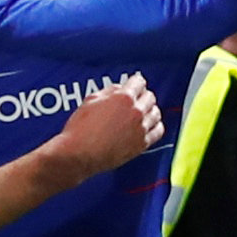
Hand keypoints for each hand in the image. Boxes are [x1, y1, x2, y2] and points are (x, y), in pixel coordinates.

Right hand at [45, 72, 162, 185]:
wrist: (79, 154)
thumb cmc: (80, 129)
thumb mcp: (91, 100)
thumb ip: (109, 91)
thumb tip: (119, 89)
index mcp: (123, 98)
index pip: (139, 82)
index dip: (135, 82)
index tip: (135, 84)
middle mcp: (136, 112)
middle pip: (150, 97)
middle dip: (142, 95)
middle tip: (137, 98)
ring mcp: (140, 129)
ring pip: (156, 113)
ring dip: (150, 110)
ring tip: (143, 112)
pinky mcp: (141, 144)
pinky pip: (157, 131)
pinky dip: (155, 126)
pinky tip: (148, 126)